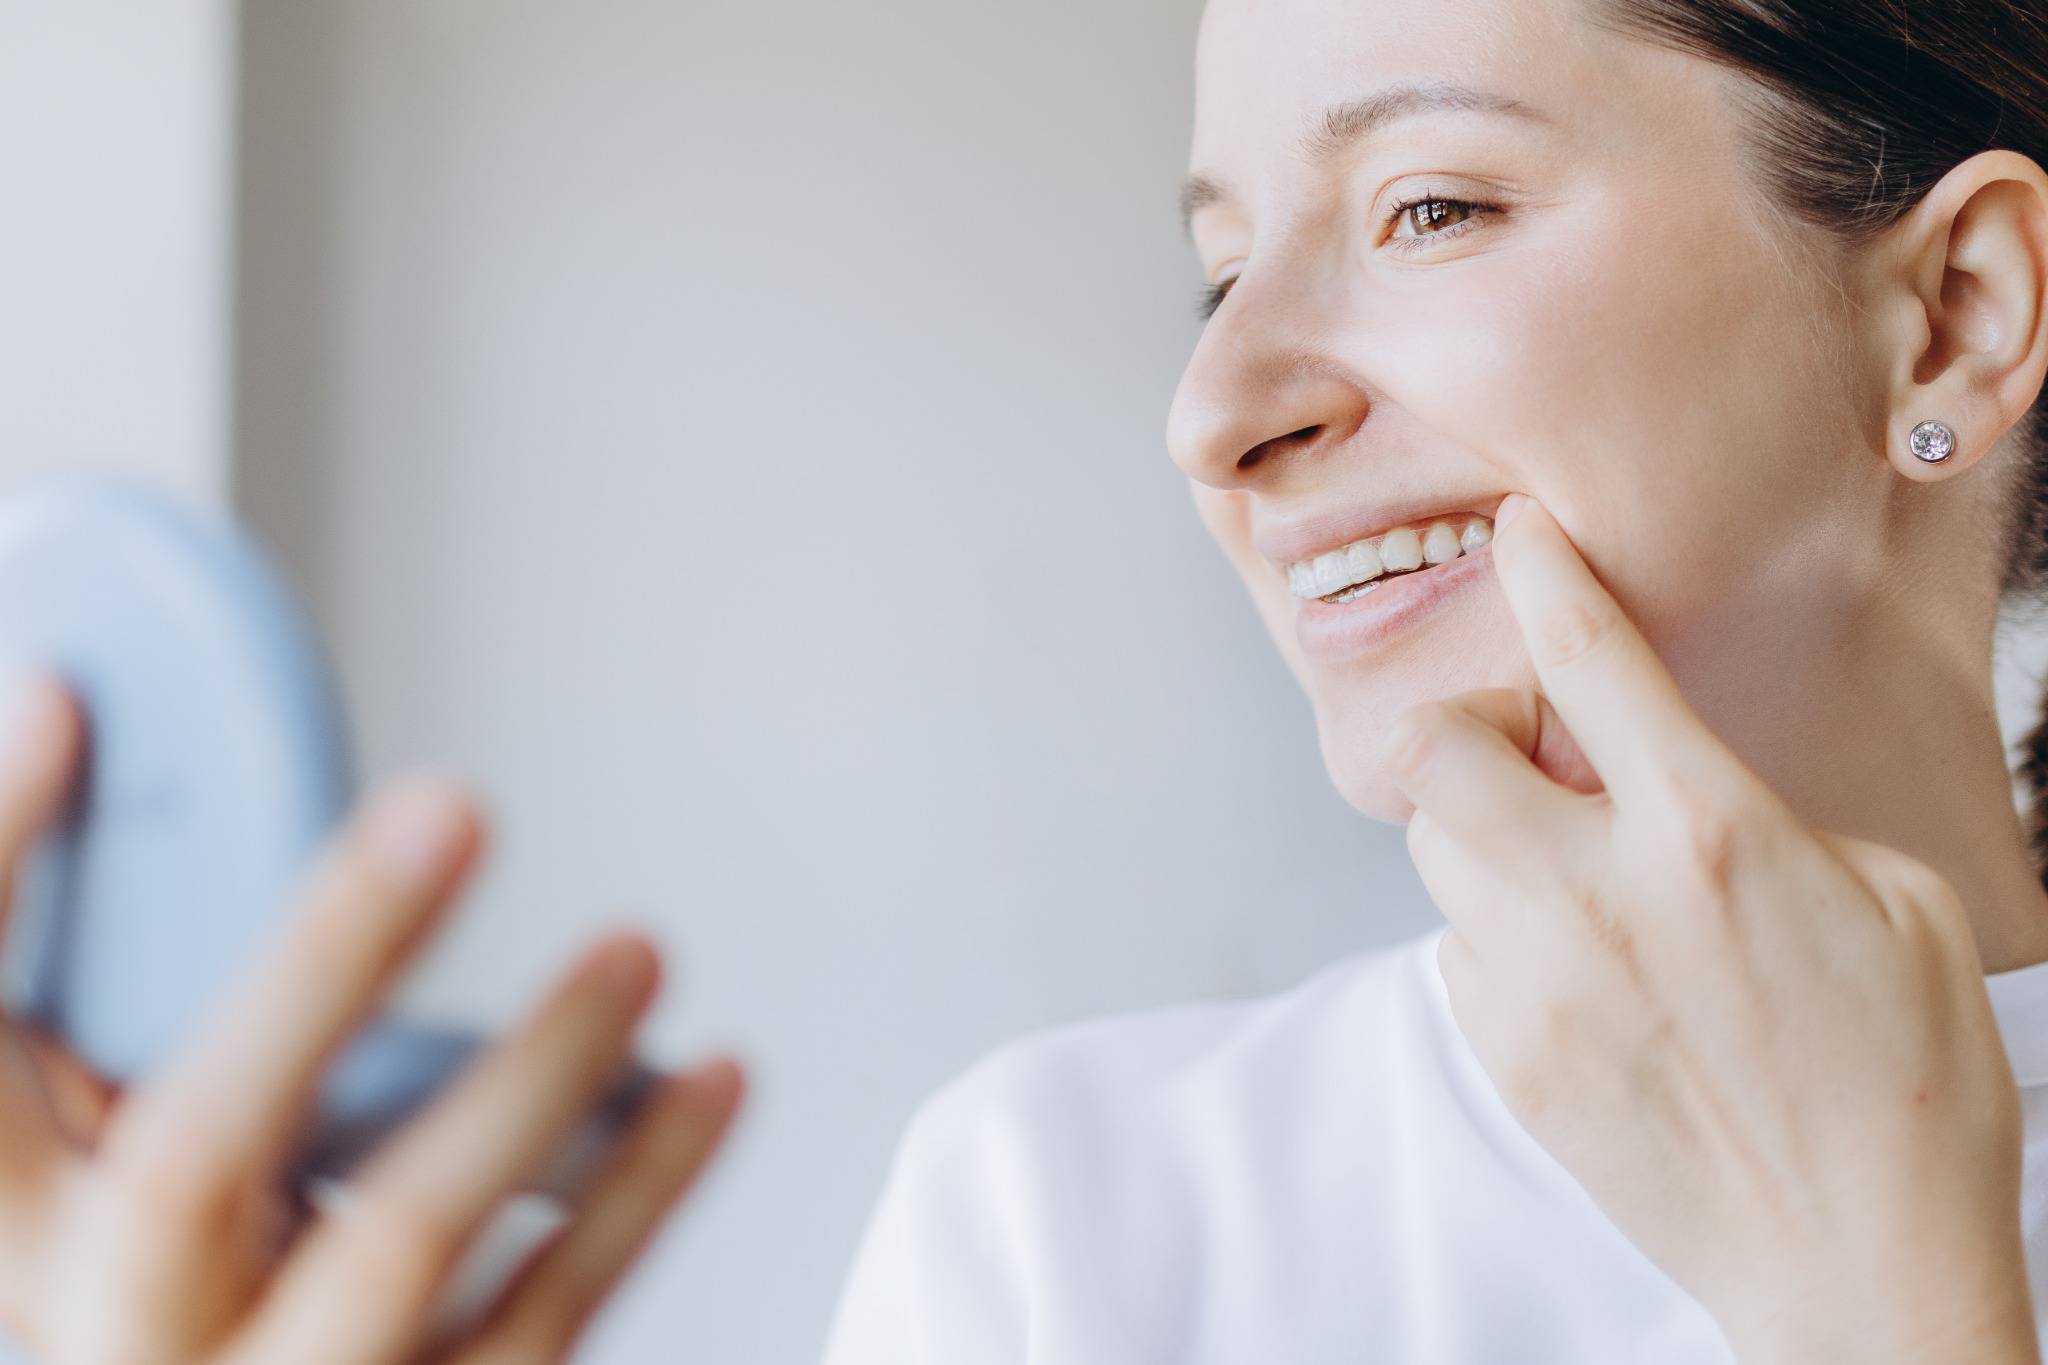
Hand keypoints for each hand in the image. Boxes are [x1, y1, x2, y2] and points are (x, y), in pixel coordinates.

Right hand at [0, 674, 744, 1362]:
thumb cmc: (209, 1284)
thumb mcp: (124, 1155)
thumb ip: (155, 1004)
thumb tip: (156, 753)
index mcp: (32, 1225)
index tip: (67, 706)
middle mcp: (135, 1324)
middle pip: (191, 1153)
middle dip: (324, 963)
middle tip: (448, 811)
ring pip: (399, 1240)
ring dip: (533, 1076)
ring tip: (634, 948)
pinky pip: (547, 1314)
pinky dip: (642, 1187)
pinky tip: (712, 1081)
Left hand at [1379, 495, 2038, 1364]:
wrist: (1860, 1261)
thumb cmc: (1909, 1078)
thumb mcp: (1891, 897)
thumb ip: (1757, 812)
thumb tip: (1670, 776)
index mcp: (1710, 832)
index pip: (1589, 655)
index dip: (1541, 569)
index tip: (1518, 532)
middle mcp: (1598, 896)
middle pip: (1437, 750)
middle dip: (1474, 725)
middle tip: (1540, 754)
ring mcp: (1538, 984)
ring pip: (1435, 850)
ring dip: (1486, 830)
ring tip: (1569, 867)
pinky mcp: (1509, 1056)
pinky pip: (1457, 949)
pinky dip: (1498, 931)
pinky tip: (1577, 964)